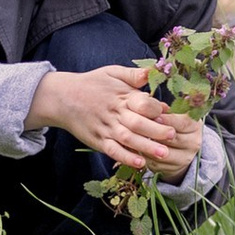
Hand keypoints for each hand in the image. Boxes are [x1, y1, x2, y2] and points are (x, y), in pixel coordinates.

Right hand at [25, 66, 197, 174]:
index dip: (156, 109)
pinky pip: (113, 151)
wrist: (62, 97)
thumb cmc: (92, 84)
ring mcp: (105, 128)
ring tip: (163, 154)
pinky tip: (140, 163)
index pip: (142, 103)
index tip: (170, 114)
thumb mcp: (112, 72)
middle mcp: (114, 112)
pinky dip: (126, 157)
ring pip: (127, 139)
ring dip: (146, 147)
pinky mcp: (97, 141)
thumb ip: (134, 74)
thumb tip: (155, 71)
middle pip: (137, 123)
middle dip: (156, 130)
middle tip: (173, 135)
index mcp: (121, 95)